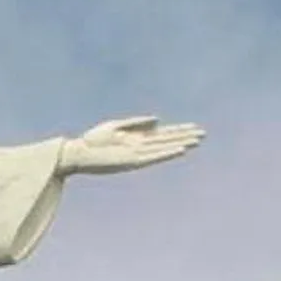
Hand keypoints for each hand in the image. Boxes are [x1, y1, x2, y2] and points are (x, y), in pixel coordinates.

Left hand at [57, 116, 204, 176]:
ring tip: (196, 141)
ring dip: (179, 144)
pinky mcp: (130, 161)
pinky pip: (152, 157)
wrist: (76, 153)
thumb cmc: (92, 141)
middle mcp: (139, 147)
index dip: (179, 130)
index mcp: (136, 138)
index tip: (195, 127)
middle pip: (166, 140)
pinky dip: (166, 153)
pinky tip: (178, 150)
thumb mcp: (114, 127)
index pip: (162, 134)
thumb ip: (136, 123)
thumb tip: (159, 120)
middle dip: (184, 136)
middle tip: (204, 134)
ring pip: (162, 148)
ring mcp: (136, 154)